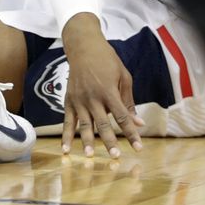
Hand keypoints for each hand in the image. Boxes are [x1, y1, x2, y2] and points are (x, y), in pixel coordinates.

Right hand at [61, 13, 144, 157]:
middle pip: (103, 124)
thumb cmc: (107, 60)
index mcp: (109, 91)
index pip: (122, 117)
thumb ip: (128, 101)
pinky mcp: (69, 100)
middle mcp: (93, 97)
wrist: (83, 47)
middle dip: (110, 141)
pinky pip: (67, 120)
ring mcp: (79, 99)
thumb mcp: (124, 77)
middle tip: (116, 157)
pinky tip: (66, 149)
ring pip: (84, 125)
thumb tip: (137, 123)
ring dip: (88, 141)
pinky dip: (66, 135)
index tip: (138, 148)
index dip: (131, 133)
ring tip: (90, 156)